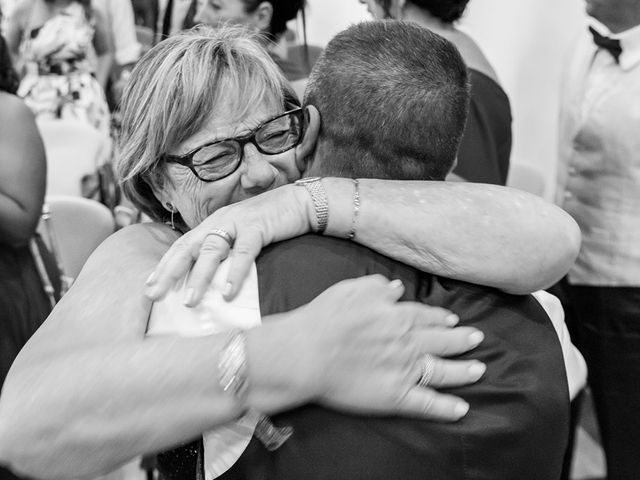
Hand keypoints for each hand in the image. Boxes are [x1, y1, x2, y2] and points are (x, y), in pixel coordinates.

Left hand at [145, 185, 310, 304]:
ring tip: (189, 301)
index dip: (164, 265)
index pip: (182, 245)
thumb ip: (227, 250)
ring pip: (211, 251)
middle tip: (152, 295)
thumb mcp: (242, 234)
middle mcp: (220, 221)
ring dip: (198, 278)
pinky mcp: (257, 227)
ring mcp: (237, 222)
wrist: (300, 202)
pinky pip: (243, 253)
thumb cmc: (271, 221)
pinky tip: (229, 293)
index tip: (149, 286)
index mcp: (213, 223)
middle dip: (168, 272)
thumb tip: (214, 279)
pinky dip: (235, 273)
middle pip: (187, 247)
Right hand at [279, 275, 484, 421]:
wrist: (306, 353)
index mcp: (397, 316)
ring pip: (442, 371)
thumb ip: (378, 286)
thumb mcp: (352, 289)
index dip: (441, 318)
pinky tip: (462, 410)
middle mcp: (407, 342)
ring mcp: (405, 370)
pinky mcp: (396, 396)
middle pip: (442, 341)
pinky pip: (427, 404)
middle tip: (477, 339)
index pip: (427, 316)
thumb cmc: (324, 318)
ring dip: (463, 371)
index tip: (453, 320)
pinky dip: (446, 408)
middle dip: (462, 340)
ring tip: (479, 371)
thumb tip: (398, 288)